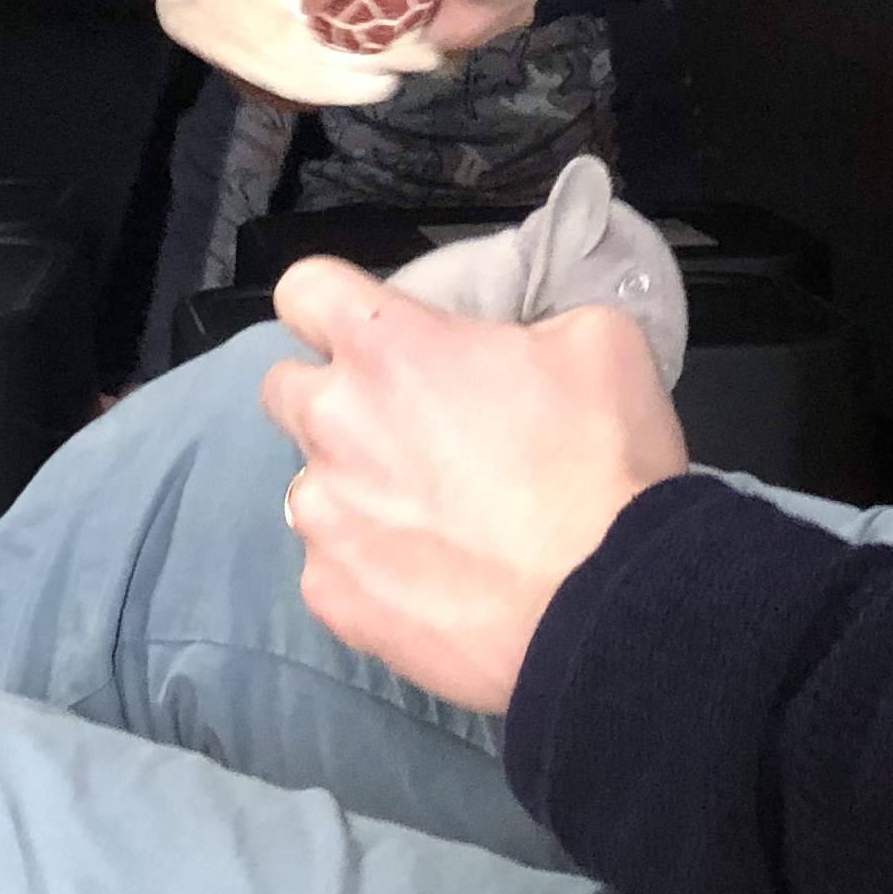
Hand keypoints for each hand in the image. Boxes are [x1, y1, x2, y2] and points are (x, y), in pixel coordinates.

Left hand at [258, 258, 687, 714]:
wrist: (608, 604)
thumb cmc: (604, 465)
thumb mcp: (597, 340)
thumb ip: (527, 326)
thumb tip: (511, 349)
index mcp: (386, 345)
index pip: (304, 288)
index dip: (331, 303)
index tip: (366, 329)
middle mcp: (334, 423)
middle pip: (284, 387)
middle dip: (332, 397)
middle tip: (403, 425)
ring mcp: (324, 516)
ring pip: (309, 486)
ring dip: (352, 490)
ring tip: (428, 519)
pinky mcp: (332, 595)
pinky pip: (330, 567)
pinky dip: (369, 569)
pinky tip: (431, 580)